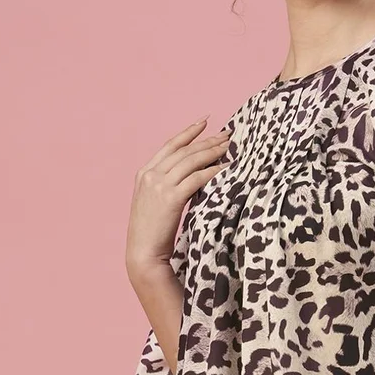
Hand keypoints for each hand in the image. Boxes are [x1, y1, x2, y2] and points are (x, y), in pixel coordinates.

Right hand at [125, 116, 229, 274]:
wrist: (143, 253)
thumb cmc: (152, 232)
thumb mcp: (155, 202)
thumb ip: (168, 185)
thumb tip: (196, 174)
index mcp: (144, 173)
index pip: (170, 145)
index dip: (189, 132)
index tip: (205, 122)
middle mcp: (150, 175)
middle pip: (185, 151)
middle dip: (208, 140)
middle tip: (227, 134)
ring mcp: (159, 185)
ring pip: (192, 161)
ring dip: (213, 152)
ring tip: (230, 147)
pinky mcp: (170, 197)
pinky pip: (197, 178)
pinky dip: (213, 171)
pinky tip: (226, 168)